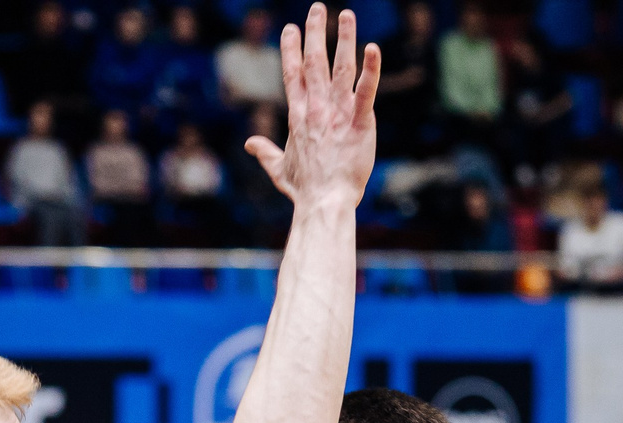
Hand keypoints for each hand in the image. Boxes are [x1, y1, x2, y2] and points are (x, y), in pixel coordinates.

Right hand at [244, 5, 380, 212]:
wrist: (323, 204)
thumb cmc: (304, 190)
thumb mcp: (278, 169)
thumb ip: (264, 152)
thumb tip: (250, 143)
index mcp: (297, 117)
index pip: (292, 75)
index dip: (290, 49)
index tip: (290, 28)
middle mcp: (315, 109)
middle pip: (314, 63)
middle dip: (315, 33)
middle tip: (317, 9)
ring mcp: (337, 114)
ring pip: (341, 69)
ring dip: (344, 39)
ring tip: (346, 15)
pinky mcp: (359, 123)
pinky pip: (366, 91)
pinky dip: (371, 69)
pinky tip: (373, 48)